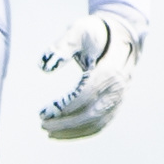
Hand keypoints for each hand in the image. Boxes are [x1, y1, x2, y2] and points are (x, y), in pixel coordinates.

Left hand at [37, 11, 143, 139]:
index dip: (66, 107)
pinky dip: (83, 132)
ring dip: (73, 131)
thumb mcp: (79, 30)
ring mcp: (119, 98)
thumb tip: (44, 66)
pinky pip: (102, 123)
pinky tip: (65, 133)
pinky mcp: (117, 104)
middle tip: (42, 125)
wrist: (121, 34)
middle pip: (92, 114)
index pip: (87, 95)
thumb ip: (62, 46)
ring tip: (50, 132)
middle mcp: (117, 87)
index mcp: (109, 70)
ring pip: (97, 123)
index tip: (45, 112)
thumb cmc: (96, 32)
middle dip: (66, 123)